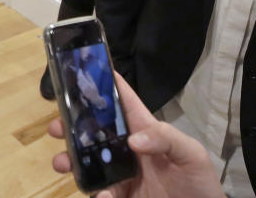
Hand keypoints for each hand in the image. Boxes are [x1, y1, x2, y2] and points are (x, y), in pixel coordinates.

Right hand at [49, 73, 222, 197]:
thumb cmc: (199, 182)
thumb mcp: (191, 154)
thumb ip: (166, 139)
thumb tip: (133, 139)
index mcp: (144, 131)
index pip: (123, 102)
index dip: (106, 83)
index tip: (81, 70)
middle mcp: (127, 149)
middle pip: (93, 130)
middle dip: (70, 125)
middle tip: (56, 127)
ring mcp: (120, 174)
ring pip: (87, 161)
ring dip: (70, 159)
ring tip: (61, 163)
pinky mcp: (118, 195)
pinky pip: (98, 192)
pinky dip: (95, 193)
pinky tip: (102, 196)